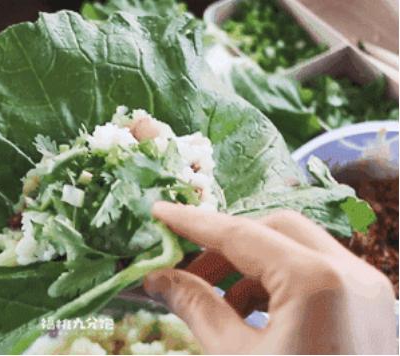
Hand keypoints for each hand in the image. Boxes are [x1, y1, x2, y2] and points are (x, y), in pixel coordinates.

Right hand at [144, 202, 396, 353]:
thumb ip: (196, 306)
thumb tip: (157, 278)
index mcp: (316, 281)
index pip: (240, 234)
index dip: (193, 223)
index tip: (159, 213)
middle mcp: (351, 273)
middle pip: (275, 229)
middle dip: (225, 243)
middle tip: (184, 266)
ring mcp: (369, 291)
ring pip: (298, 250)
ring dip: (250, 266)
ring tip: (213, 300)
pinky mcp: (373, 309)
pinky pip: (317, 276)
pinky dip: (278, 285)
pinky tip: (249, 317)